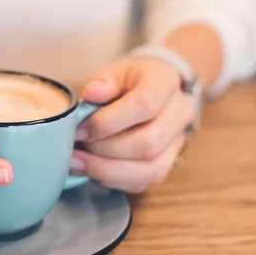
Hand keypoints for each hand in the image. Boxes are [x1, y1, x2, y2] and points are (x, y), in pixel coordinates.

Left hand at [71, 56, 193, 192]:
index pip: (146, 104)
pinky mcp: (166, 165)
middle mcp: (179, 113)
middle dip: (105, 149)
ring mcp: (176, 143)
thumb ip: (103, 81)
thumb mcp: (114, 71)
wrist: (150, 91)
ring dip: (107, 170)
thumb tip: (91, 94)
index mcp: (166, 82)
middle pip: (149, 142)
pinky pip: (142, 183)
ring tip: (77, 163)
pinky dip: (112, 180)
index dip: (109, 121)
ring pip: (151, 169)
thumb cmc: (128, 81)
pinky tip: (91, 170)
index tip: (80, 128)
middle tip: (76, 146)